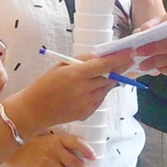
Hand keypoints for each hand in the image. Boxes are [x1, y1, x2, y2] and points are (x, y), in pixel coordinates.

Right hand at [4, 132, 99, 166]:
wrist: (15, 150)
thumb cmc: (34, 143)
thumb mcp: (49, 137)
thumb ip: (62, 143)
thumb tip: (81, 153)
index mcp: (59, 138)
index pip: (75, 142)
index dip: (86, 150)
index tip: (94, 157)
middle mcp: (55, 150)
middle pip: (74, 162)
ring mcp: (48, 161)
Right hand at [6, 50, 133, 131]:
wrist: (35, 109)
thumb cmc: (46, 84)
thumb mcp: (62, 66)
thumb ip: (82, 61)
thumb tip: (101, 56)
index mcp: (76, 74)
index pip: (104, 65)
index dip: (119, 59)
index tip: (131, 53)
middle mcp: (84, 90)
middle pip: (110, 78)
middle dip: (119, 69)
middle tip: (126, 61)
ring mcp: (87, 103)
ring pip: (106, 89)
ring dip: (108, 81)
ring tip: (97, 77)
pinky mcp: (87, 113)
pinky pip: (100, 100)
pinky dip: (99, 93)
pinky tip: (87, 90)